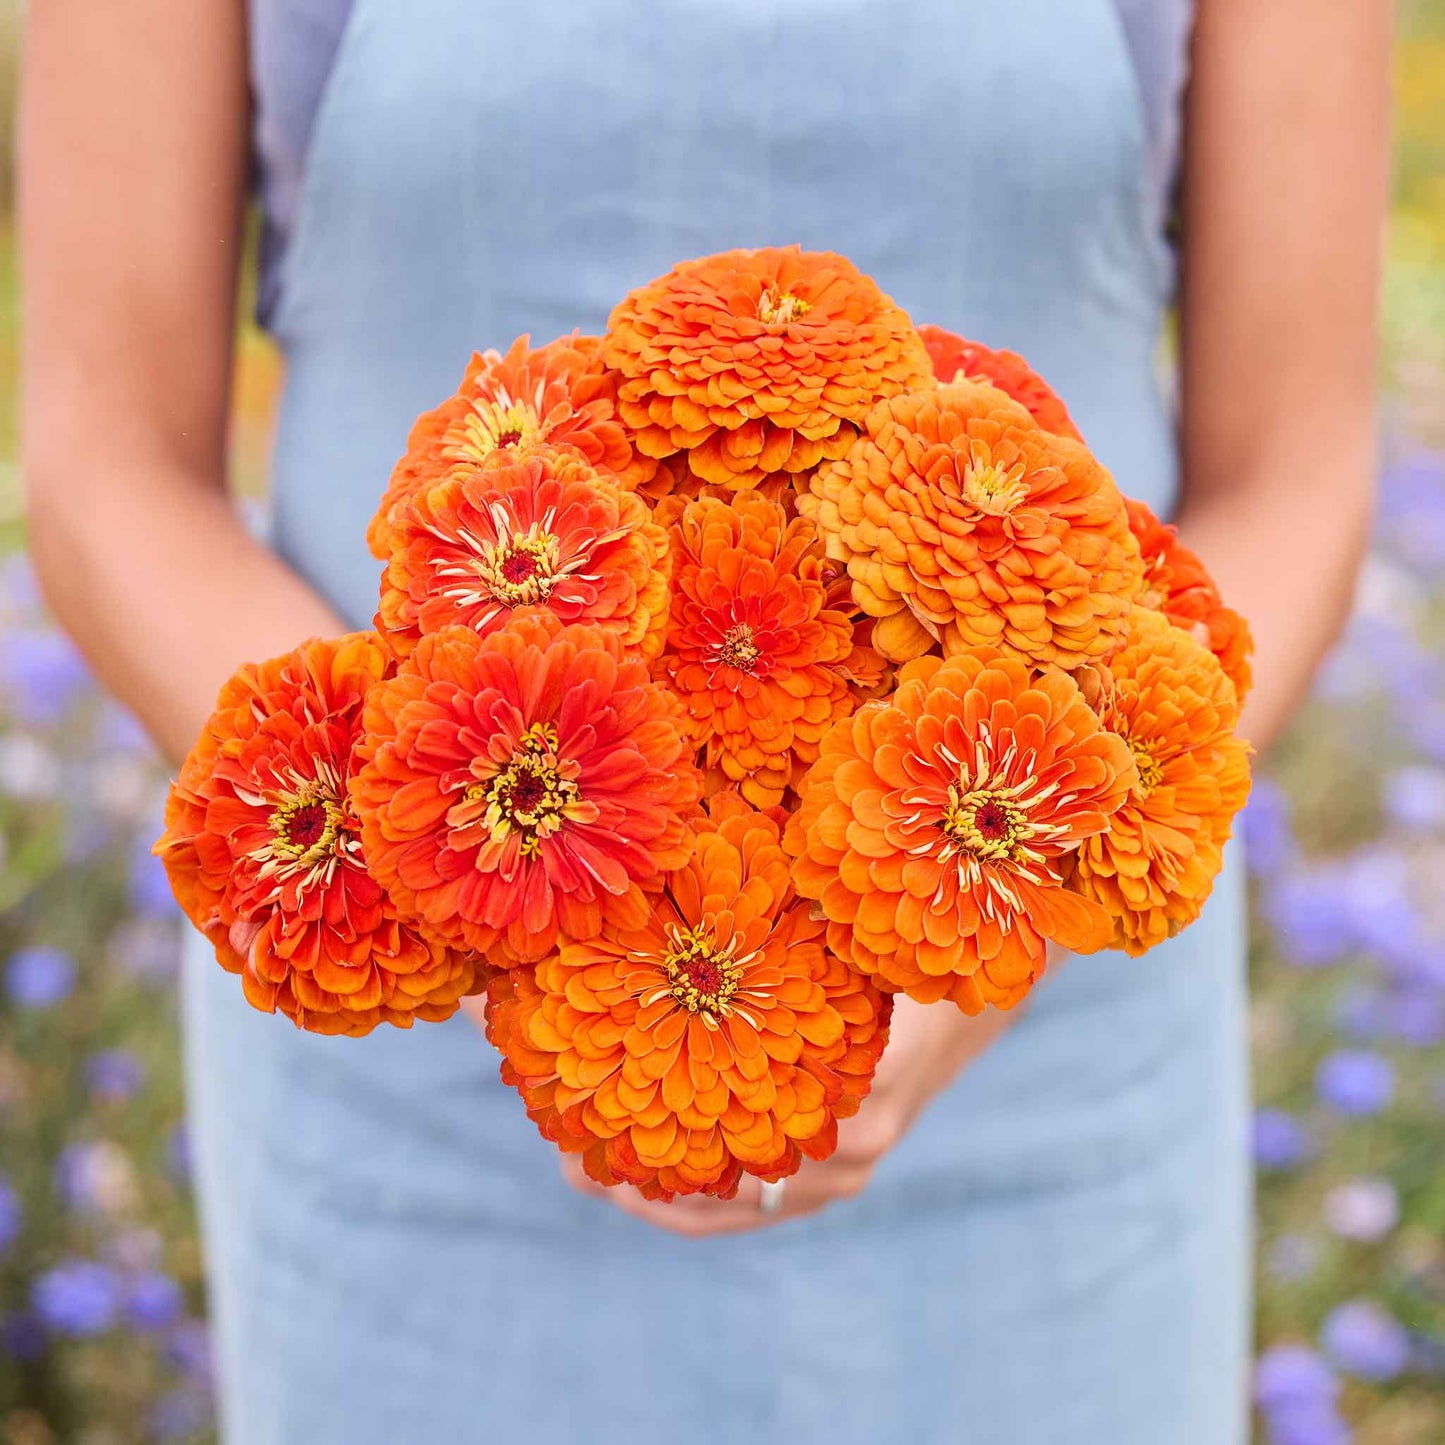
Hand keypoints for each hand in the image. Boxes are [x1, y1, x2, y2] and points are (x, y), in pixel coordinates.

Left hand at [560, 992, 1018, 1236]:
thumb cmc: (905, 971)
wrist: (969, 1008)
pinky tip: (649, 1170)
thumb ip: (792, 969)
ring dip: (665, 1196)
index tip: (593, 1150)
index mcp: (854, 1105)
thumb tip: (689, 947)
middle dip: (645, 1190)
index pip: (739, 1162)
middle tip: (570, 1166)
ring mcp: (844, 1172)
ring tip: (590, 1170)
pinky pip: (760, 1201)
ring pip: (738, 1210)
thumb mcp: (856, 960)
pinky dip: (704, 1194)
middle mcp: (847, 1154)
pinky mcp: (838, 1171)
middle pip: (728, 1201)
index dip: (661, 1166)